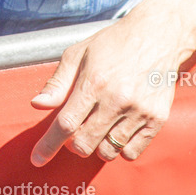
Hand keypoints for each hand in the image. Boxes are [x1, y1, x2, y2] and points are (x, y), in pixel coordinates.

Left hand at [29, 0, 187, 163]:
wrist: (158, 35)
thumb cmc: (114, 43)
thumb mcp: (79, 53)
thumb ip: (57, 82)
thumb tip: (38, 105)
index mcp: (94, 82)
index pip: (65, 124)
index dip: (48, 145)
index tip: (37, 159)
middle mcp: (117, 99)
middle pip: (84, 144)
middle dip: (73, 144)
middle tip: (77, 129)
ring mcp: (139, 111)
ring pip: (107, 151)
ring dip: (97, 145)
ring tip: (100, 124)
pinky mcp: (157, 119)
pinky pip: (131, 153)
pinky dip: (120, 148)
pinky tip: (119, 129)